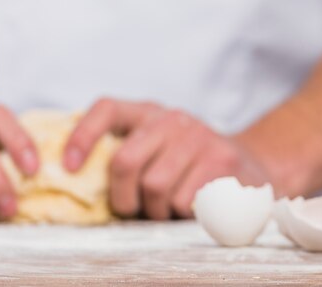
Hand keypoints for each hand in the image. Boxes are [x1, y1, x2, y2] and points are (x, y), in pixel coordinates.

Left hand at [65, 98, 269, 219]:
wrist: (253, 166)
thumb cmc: (190, 168)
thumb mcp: (158, 150)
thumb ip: (127, 157)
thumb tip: (75, 180)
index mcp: (149, 113)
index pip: (107, 108)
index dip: (83, 135)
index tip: (68, 167)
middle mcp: (172, 118)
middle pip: (124, 161)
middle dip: (122, 197)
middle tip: (132, 210)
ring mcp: (199, 137)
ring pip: (154, 186)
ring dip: (156, 210)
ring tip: (167, 208)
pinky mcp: (222, 160)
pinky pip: (183, 200)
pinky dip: (182, 214)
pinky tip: (192, 207)